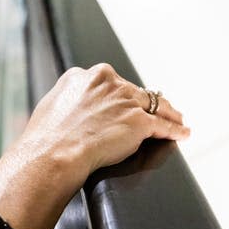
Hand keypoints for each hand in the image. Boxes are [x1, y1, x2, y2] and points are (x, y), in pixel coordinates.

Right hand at [19, 63, 189, 182]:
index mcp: (84, 76)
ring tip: (177, 118)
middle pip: (134, 90)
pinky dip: (175, 130)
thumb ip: (67, 100)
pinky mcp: (139, 122)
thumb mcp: (51, 106)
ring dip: (167, 112)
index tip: (122, 101)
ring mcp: (125, 101)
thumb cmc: (46, 138)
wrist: (53, 153)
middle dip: (143, 102)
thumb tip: (69, 108)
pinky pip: (163, 125)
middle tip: (152, 111)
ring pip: (154, 104)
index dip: (117, 94)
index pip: (109, 81)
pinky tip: (183, 133)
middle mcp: (107, 82)